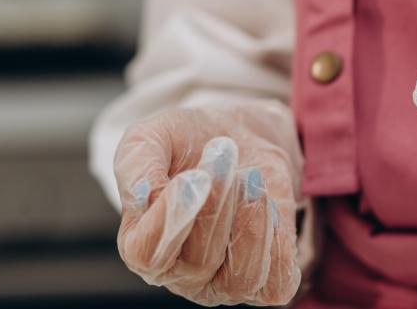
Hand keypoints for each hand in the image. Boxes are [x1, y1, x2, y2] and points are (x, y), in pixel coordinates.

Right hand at [113, 104, 300, 305]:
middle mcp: (180, 274)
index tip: (194, 176)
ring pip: (240, 278)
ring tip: (251, 176)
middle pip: (198, 261)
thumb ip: (137, 162)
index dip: (171, 218)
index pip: (146, 253)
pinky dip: (279, 243)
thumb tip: (142, 193)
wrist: (240, 139)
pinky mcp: (265, 281)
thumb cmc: (186, 142)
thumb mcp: (152, 135)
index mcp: (141, 245)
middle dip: (217, 203)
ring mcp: (224, 283)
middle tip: (224, 151)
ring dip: (251, 223)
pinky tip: (270, 204)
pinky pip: (277, 282)